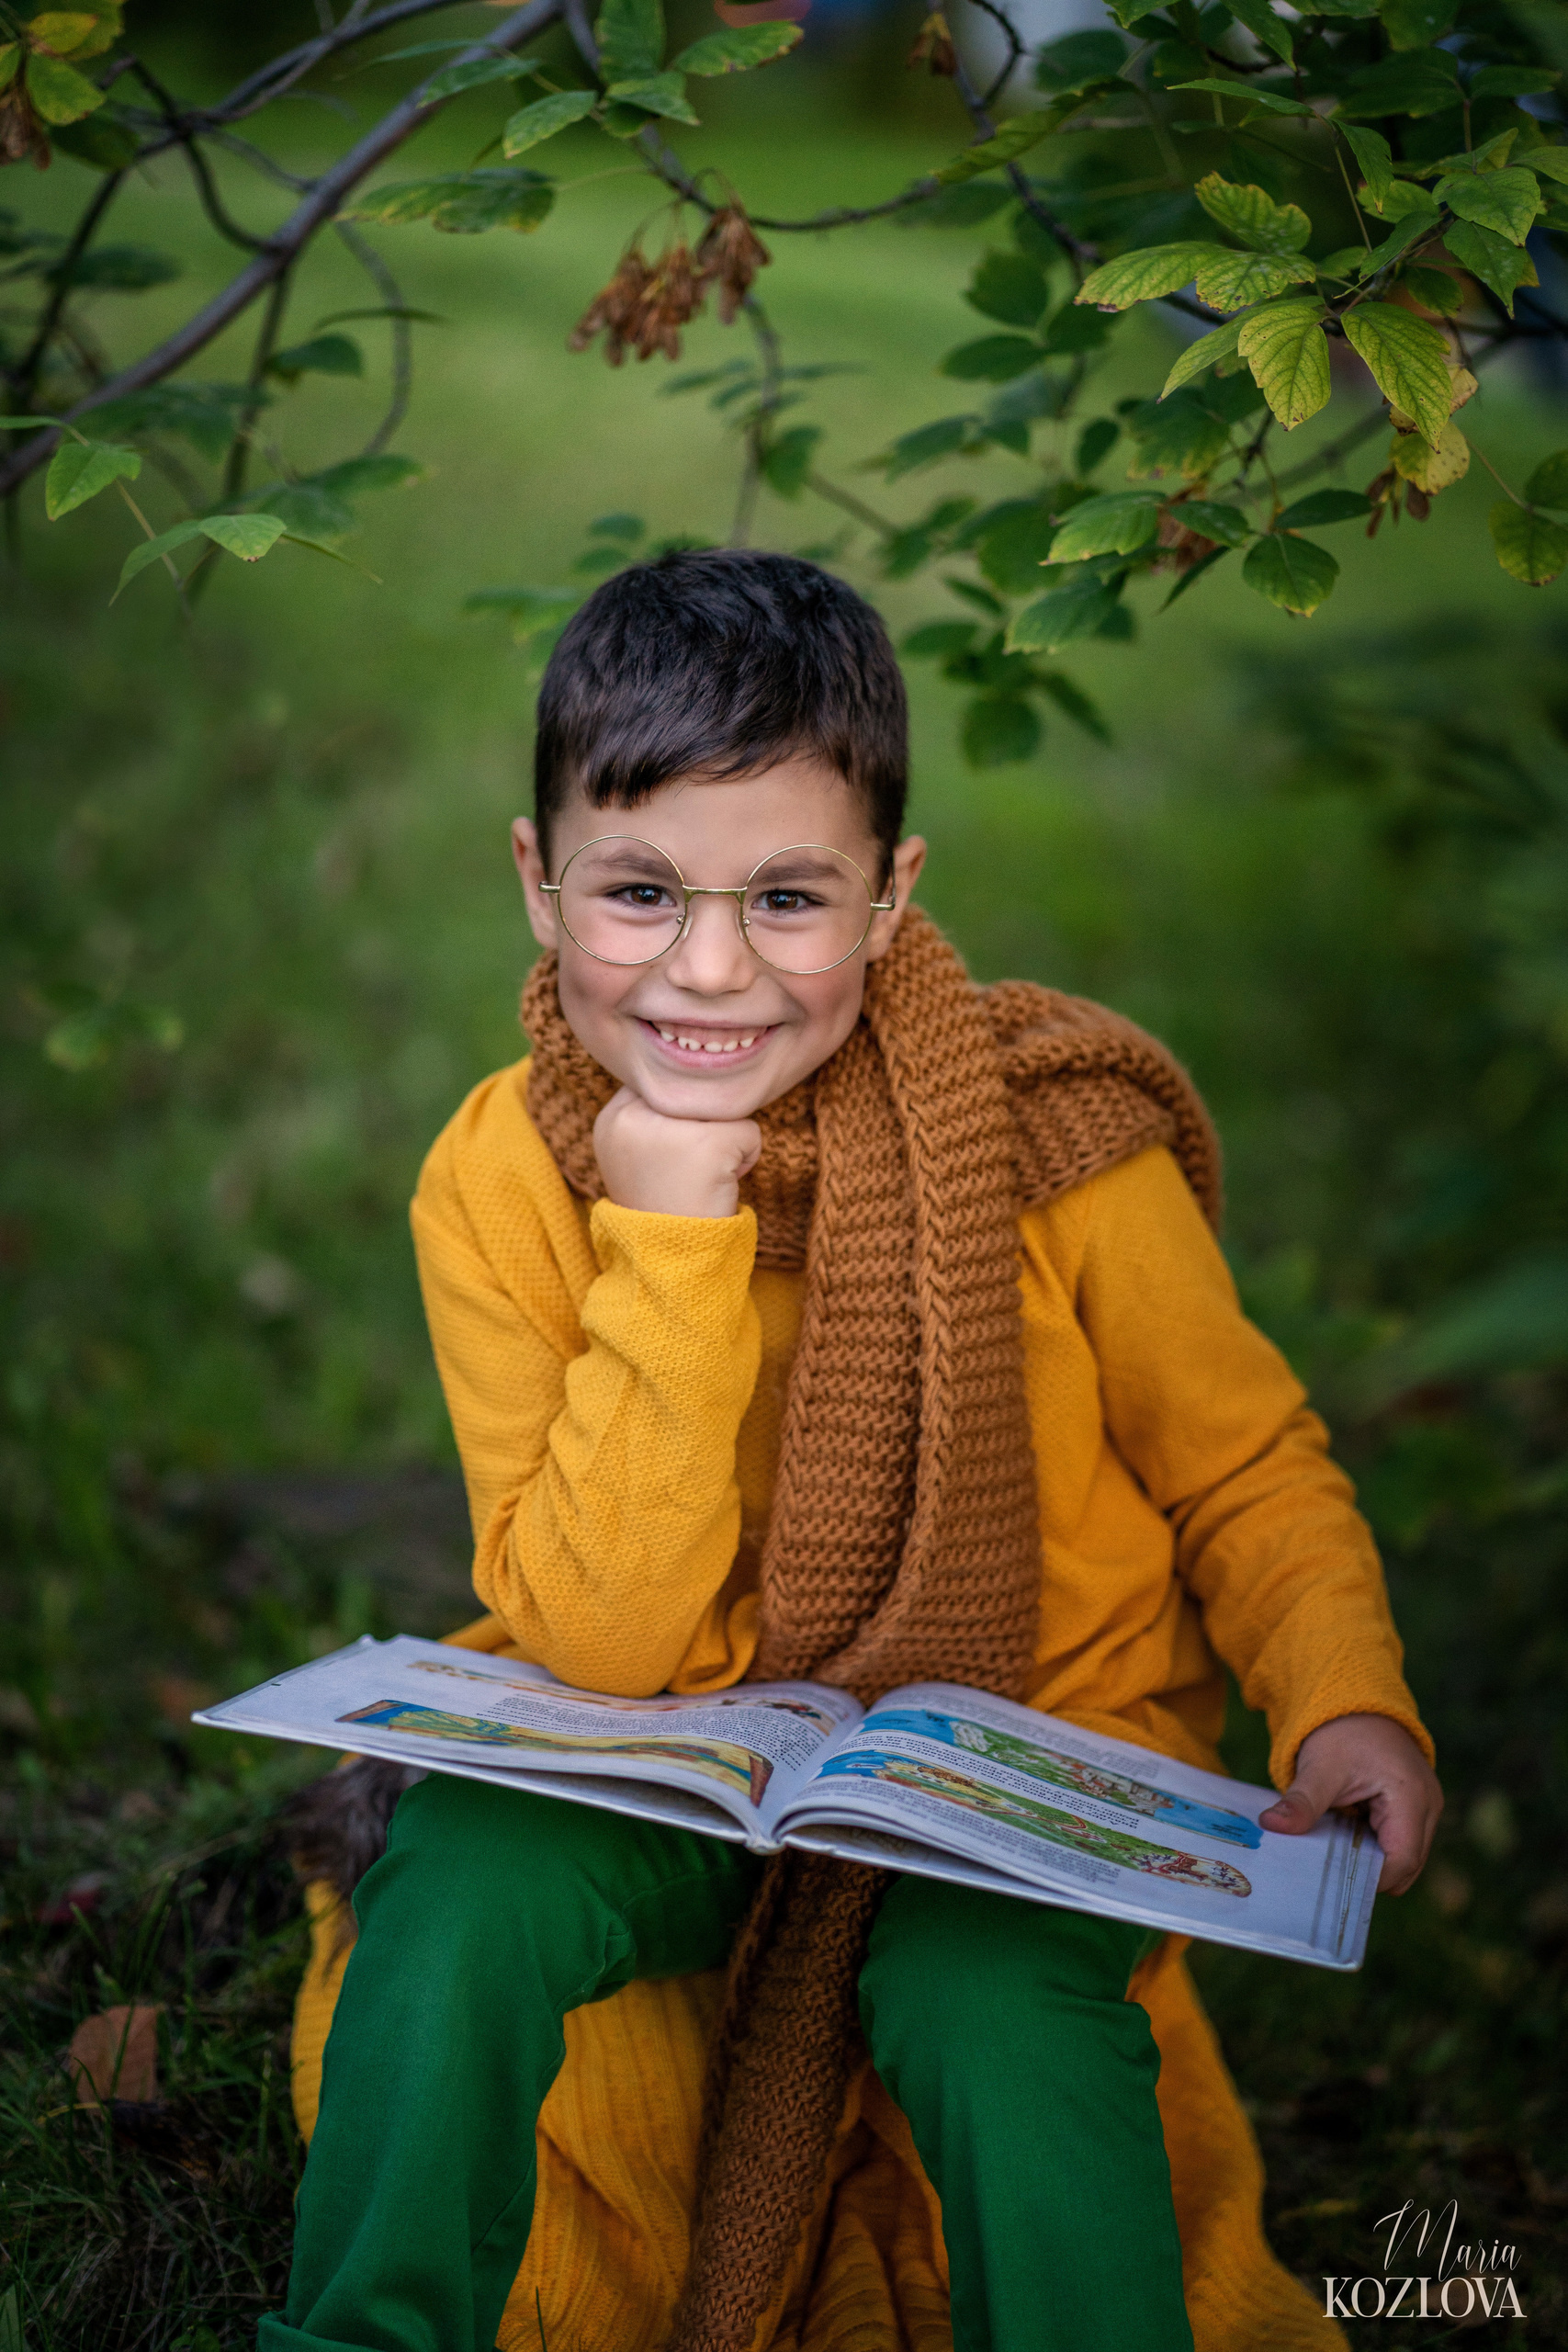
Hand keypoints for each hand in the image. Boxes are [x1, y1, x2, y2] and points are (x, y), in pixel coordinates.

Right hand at [593, 1085, 761, 1220]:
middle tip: (688, 1170)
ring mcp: (669, 1129)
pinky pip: (749, 1129)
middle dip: (704, 1125)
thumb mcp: (635, 1155)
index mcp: (611, 1120)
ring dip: (727, 1140)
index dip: (680, 1114)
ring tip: (703, 1177)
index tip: (672, 1155)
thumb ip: (652, 1116)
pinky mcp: (707, 1144)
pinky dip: (747, 1157)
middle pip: (694, 1091)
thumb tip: (696, 1076)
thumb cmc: (663, 1205)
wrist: (672, 1260)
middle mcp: (633, 1118)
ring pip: (723, 1106)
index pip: (661, 1085)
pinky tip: (722, 1183)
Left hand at [1259, 1713, 1441, 1894]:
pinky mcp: (1413, 1808)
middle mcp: (1428, 1806)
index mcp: (1412, 1798)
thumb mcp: (1319, 1768)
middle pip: (1407, 1866)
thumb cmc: (1340, 1731)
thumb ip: (1301, 1803)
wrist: (1353, 1703)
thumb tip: (1270, 1826)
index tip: (1332, 1880)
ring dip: (1371, 1859)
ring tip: (1335, 1848)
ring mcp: (1425, 1808)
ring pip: (1403, 1857)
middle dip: (1370, 1873)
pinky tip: (1344, 1836)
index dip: (1370, 1878)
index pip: (1402, 1861)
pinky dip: (1373, 1846)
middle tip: (1329, 1870)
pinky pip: (1398, 1842)